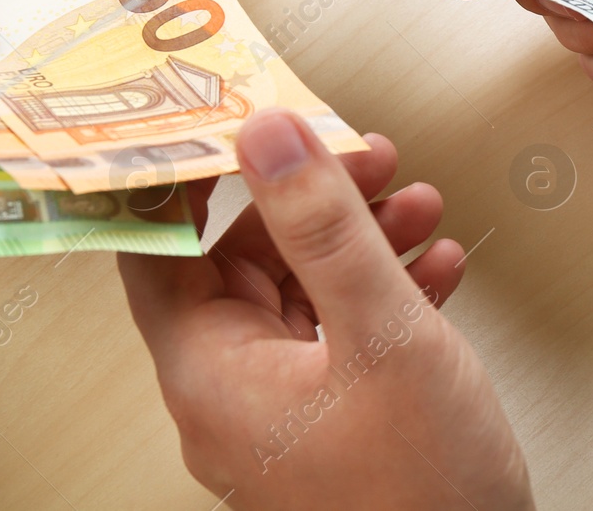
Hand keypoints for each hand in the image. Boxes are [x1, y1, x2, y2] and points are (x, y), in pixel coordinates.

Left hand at [118, 109, 531, 510]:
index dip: (192, 176)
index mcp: (208, 372)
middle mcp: (227, 394)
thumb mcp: (382, 335)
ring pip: (299, 294)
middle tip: (367, 156)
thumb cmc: (424, 499)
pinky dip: (380, 293)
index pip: (158, 246)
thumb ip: (322, 226)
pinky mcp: (325, 430)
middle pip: (242, 261)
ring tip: (418, 202)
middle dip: (310, 200)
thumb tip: (267, 133)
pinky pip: (337, 338)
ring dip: (358, 240)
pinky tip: (433, 267)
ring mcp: (277, 416)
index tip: (235, 119)